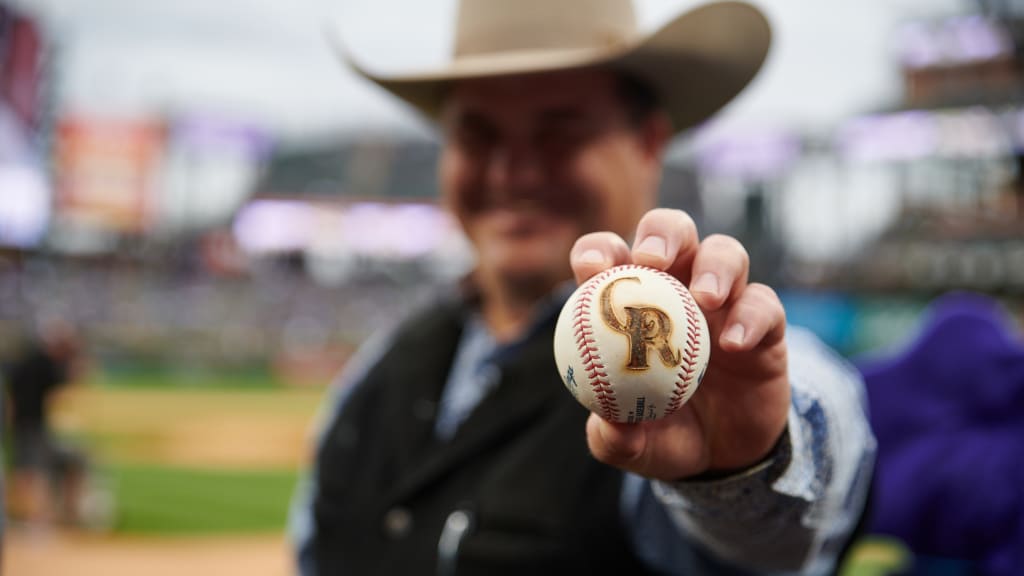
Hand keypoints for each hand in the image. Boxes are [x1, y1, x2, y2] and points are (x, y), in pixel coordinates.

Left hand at [569, 208, 789, 480]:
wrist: (724, 457)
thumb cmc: (664, 434)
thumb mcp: (634, 446)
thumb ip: (615, 437)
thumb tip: (608, 424)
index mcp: (631, 302)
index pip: (608, 257)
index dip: (598, 251)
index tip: (592, 269)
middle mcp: (677, 286)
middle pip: (670, 231)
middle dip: (660, 233)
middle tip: (652, 260)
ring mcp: (724, 300)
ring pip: (725, 252)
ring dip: (714, 265)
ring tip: (705, 297)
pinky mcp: (764, 321)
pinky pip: (764, 305)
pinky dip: (750, 316)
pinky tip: (733, 343)